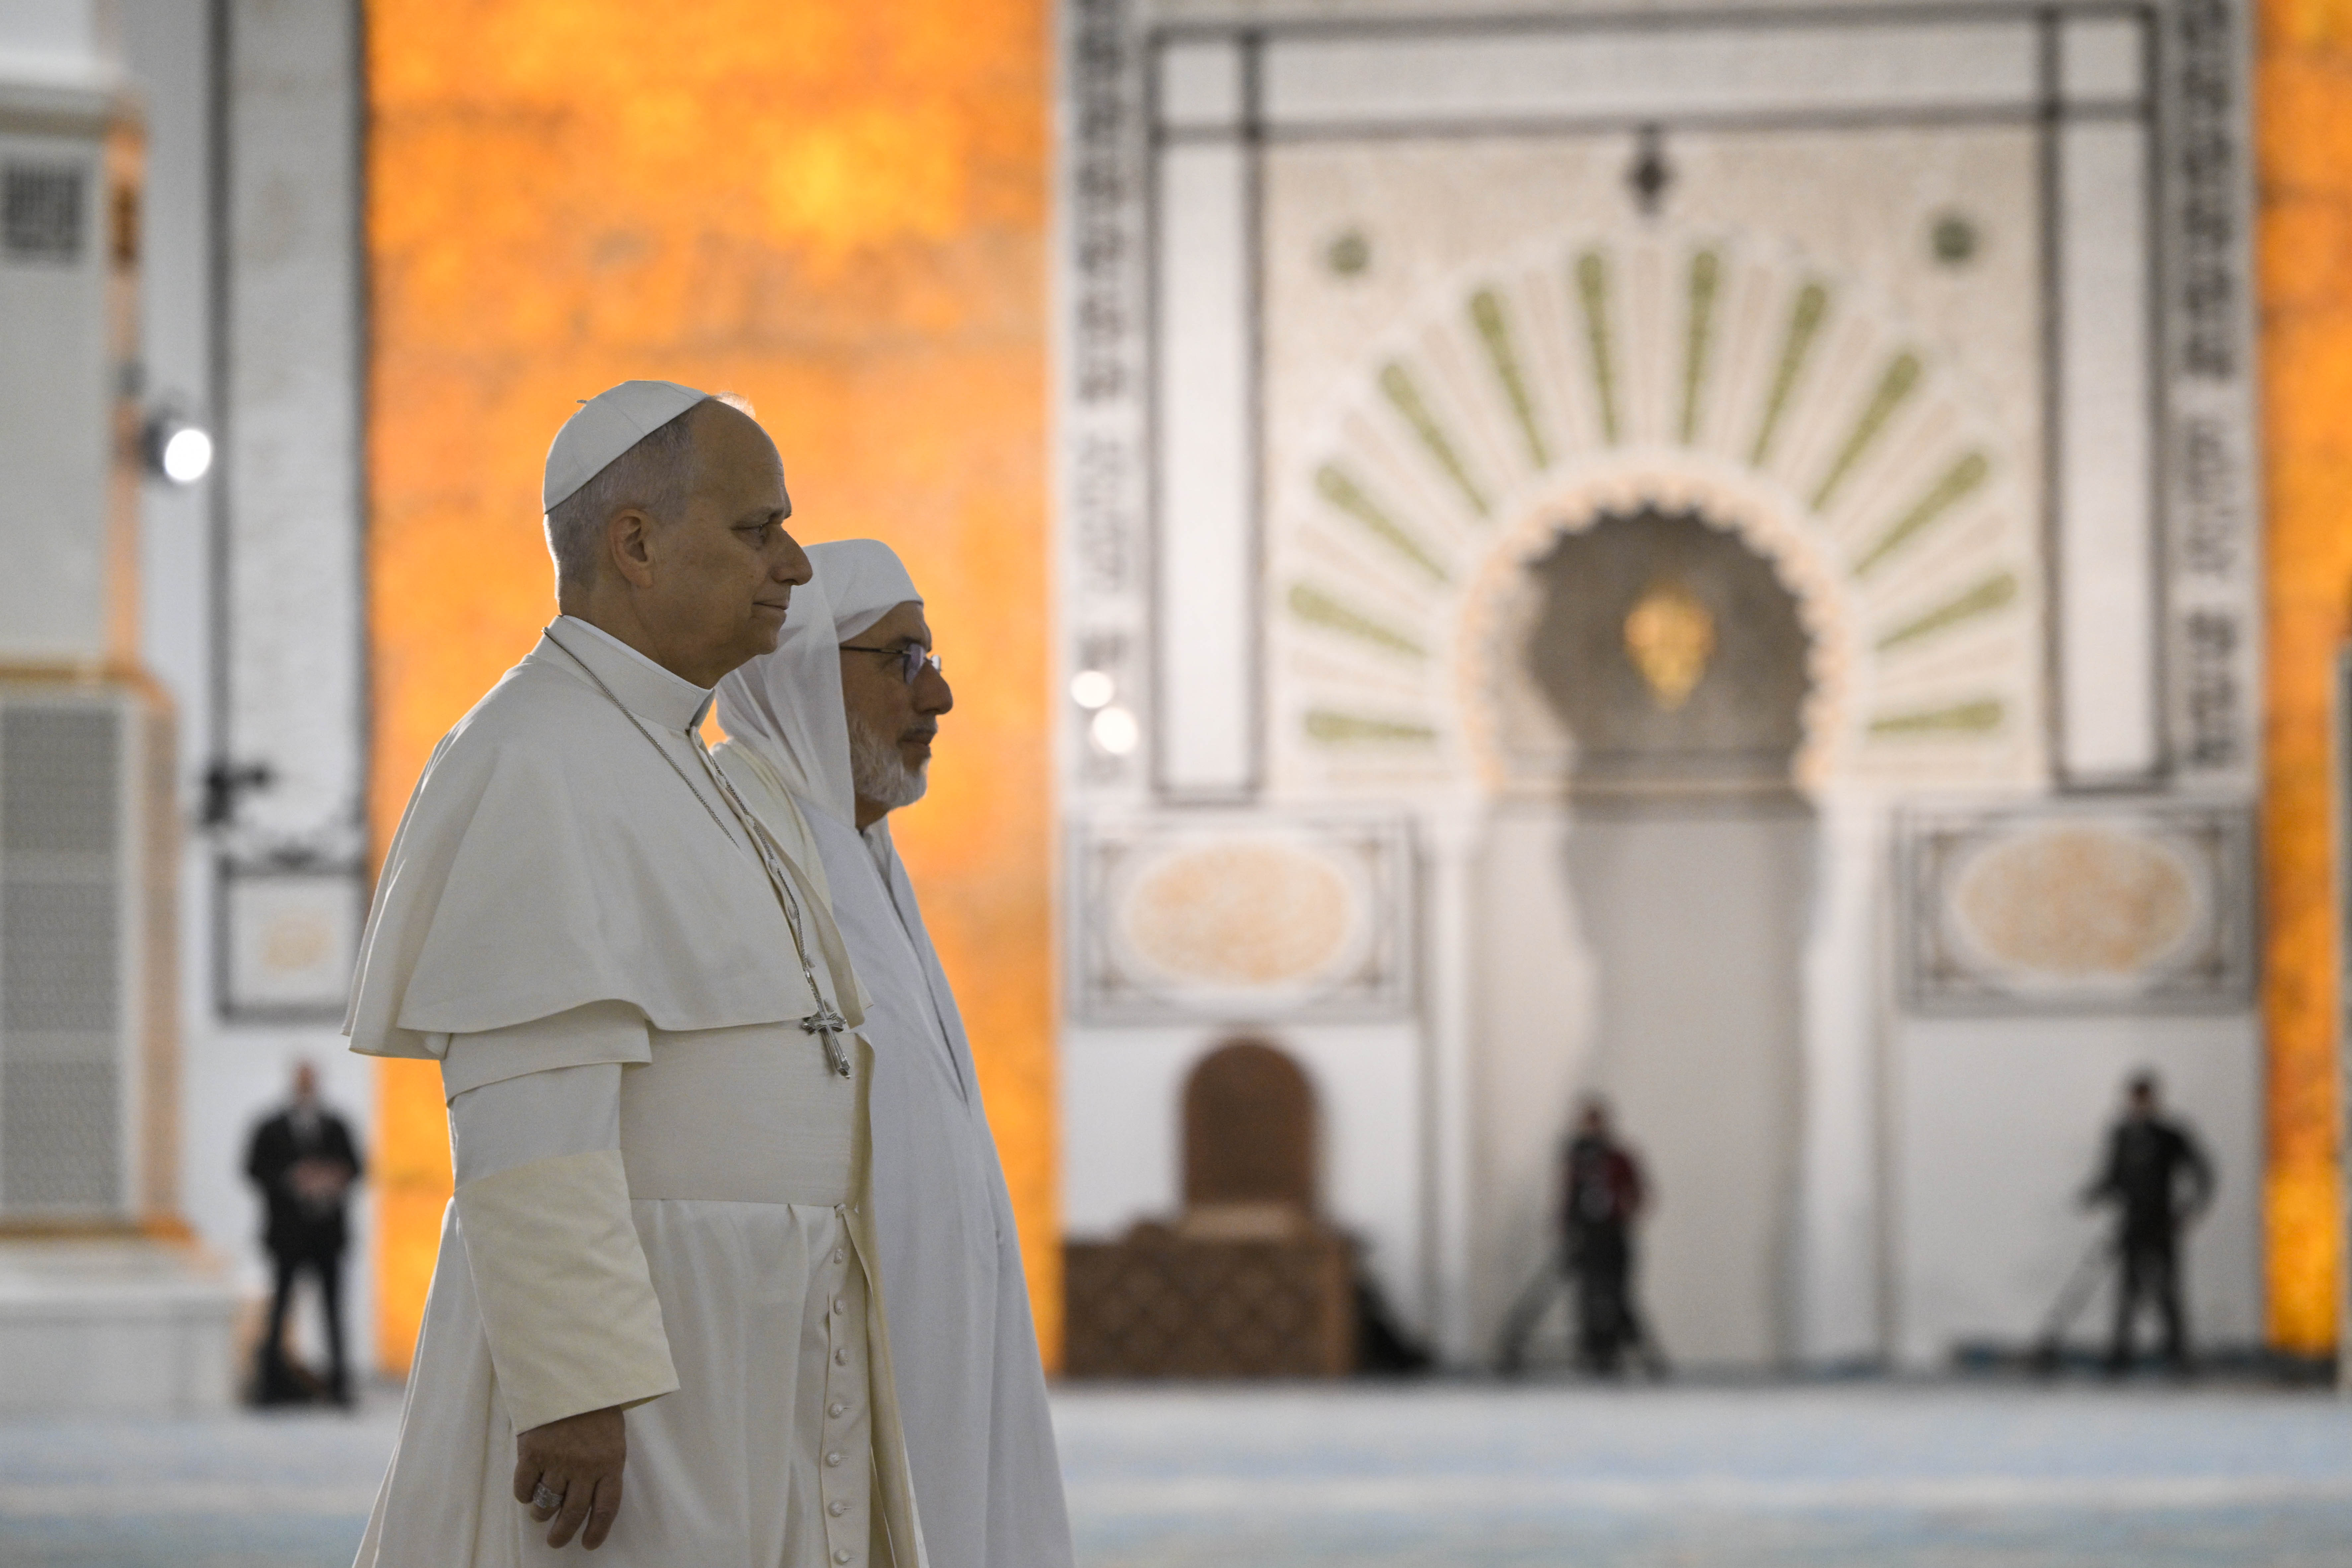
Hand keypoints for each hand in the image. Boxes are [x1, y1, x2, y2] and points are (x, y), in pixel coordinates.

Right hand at [515, 1405, 625, 1549]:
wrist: (572, 1375)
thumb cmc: (595, 1406)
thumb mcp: (611, 1435)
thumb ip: (604, 1466)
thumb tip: (592, 1498)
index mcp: (610, 1462)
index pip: (606, 1508)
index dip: (597, 1531)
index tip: (588, 1543)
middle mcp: (585, 1467)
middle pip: (574, 1513)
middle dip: (563, 1533)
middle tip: (556, 1540)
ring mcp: (558, 1461)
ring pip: (547, 1503)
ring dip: (542, 1514)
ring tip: (541, 1513)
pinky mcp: (533, 1453)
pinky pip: (524, 1488)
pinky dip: (524, 1495)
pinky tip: (527, 1492)